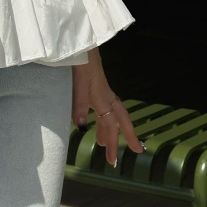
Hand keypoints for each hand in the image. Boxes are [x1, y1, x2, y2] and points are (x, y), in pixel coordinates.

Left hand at [71, 47, 143, 166]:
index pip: (112, 126)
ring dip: (110, 130)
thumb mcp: (77, 86)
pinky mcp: (97, 86)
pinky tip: (96, 120)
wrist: (81, 46)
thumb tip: (81, 127)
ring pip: (112, 114)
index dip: (113, 143)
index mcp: (103, 99)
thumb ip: (78, 106)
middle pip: (120, 121)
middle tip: (130, 153)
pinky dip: (103, 117)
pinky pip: (105, 107)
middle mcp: (106, 97)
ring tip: (104, 143)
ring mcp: (103, 91)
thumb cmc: (80, 64)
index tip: (112, 160)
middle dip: (125, 138)